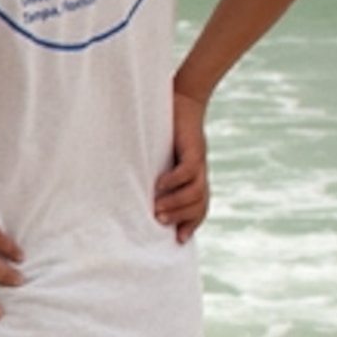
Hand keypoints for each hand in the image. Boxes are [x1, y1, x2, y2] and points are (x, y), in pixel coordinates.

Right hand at [153, 92, 209, 243]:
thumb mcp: (161, 152)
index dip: (191, 224)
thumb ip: (155, 169)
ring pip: (195, 192)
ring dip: (177, 204)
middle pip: (199, 204)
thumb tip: (136, 186)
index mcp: (195, 176)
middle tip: (158, 222)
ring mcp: (199, 161)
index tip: (179, 240)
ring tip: (156, 209)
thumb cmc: (168, 125)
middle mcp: (200, 172)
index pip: (199, 207)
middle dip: (181, 217)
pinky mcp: (194, 148)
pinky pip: (188, 171)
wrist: (186, 96)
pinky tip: (159, 184)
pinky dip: (174, 181)